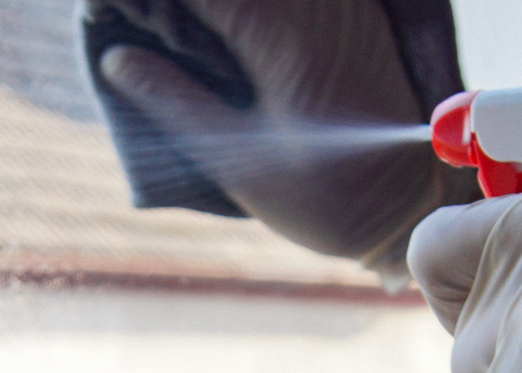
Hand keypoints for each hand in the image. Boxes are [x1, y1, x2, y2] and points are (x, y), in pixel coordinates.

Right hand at [90, 0, 476, 274]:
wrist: (414, 204)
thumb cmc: (322, 196)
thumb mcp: (235, 159)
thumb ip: (173, 99)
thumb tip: (115, 58)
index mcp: (279, 34)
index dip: (149, 2)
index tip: (107, 12)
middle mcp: (316, 4)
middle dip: (183, 7)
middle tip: (142, 25)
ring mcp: (343, 3)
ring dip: (217, 9)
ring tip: (180, 30)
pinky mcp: (358, 10)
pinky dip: (253, 11)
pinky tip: (228, 31)